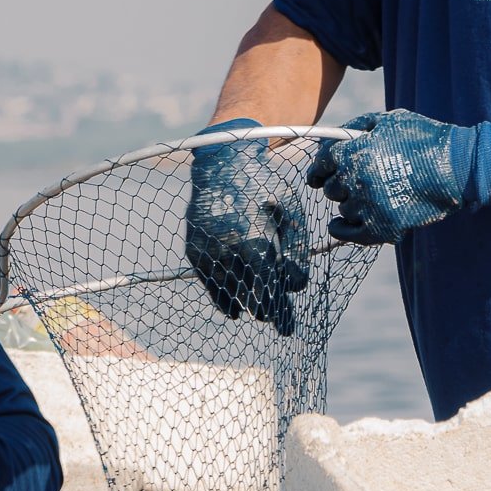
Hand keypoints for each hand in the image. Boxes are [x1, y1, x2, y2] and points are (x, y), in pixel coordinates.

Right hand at [182, 119, 310, 333]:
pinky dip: (223, 298)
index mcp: (252, 239)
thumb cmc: (264, 186)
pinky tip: (234, 308)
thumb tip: (295, 287)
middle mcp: (226, 250)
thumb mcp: (291, 211)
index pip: (268, 289)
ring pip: (228, 294)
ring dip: (245, 305)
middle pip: (248, 296)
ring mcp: (206, 251)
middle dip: (265, 310)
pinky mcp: (194, 252)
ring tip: (259, 313)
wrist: (222, 163)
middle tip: (279, 322)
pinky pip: (210, 285)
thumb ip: (296, 250)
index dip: (280, 310)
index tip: (288, 328)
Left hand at [307, 110, 490, 245]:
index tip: (317, 176)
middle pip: (330, 189)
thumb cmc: (424, 139)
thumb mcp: (389, 121)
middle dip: (339, 184)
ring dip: (351, 203)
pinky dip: (341, 229)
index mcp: (355, 152)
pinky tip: (341, 223)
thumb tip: (326, 141)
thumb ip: (355, 128)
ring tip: (372, 195)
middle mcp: (356, 180)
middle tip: (355, 182)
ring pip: (343, 209)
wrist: (458, 167)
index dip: (317, 170)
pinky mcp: (382, 227)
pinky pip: (346, 233)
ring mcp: (368, 206)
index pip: (320, 164)